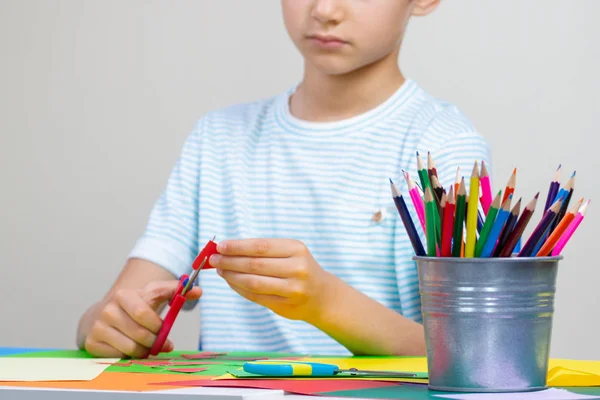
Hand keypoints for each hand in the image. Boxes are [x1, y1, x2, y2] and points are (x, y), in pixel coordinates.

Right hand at [84, 281, 201, 357]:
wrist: (102, 314)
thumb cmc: (133, 305)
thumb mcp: (153, 294)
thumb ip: (176, 291)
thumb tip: (198, 290)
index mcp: (123, 295)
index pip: (143, 314)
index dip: (158, 327)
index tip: (166, 333)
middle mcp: (108, 310)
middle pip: (139, 334)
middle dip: (154, 342)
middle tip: (161, 344)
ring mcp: (97, 327)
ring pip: (130, 348)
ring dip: (144, 351)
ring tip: (147, 345)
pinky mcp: (91, 344)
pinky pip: (119, 357)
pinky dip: (129, 356)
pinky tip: (130, 348)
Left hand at [211, 238, 334, 322]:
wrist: (322, 295)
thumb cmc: (300, 269)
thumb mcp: (290, 253)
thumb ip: (262, 251)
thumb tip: (227, 249)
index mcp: (296, 249)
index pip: (261, 246)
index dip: (238, 246)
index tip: (220, 246)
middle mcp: (297, 268)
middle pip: (255, 264)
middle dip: (230, 261)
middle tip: (214, 259)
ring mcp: (292, 289)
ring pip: (253, 282)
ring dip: (232, 276)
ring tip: (220, 270)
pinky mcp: (285, 306)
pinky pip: (255, 297)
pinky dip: (239, 289)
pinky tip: (231, 282)